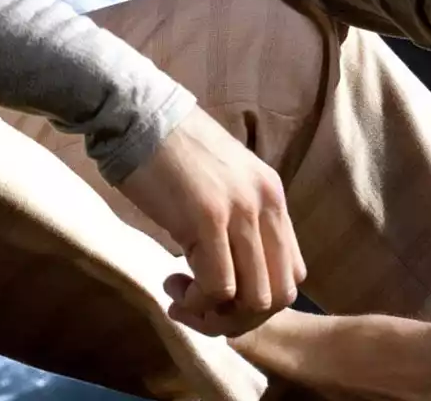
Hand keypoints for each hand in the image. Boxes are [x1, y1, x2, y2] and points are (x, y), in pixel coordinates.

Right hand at [114, 105, 304, 337]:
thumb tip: (232, 269)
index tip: (221, 296)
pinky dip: (197, 302)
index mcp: (272, 196)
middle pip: (279, 295)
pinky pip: (217, 286)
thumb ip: (237, 218)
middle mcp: (265, 204)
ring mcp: (239, 211)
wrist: (137, 114)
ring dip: (217, 314)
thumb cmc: (169, 149)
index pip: (292, 273)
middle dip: (240, 317)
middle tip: (201, 308)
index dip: (259, 299)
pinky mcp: (207, 218)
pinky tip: (173, 286)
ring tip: (183, 299)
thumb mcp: (222, 182)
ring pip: (252, 298)